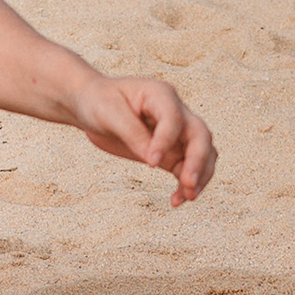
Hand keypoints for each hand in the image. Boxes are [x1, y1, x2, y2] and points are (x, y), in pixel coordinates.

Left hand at [70, 76, 215, 204]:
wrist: (91, 105)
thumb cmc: (100, 102)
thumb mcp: (109, 113)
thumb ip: (133, 134)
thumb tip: (154, 161)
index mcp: (161, 94)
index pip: (173, 119)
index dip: (165, 141)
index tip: (150, 163)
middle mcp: (176, 111)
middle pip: (201, 135)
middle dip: (199, 160)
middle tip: (188, 183)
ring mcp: (176, 133)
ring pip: (203, 153)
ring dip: (200, 176)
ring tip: (186, 197)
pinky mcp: (171, 152)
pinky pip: (188, 168)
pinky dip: (187, 184)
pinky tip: (176, 200)